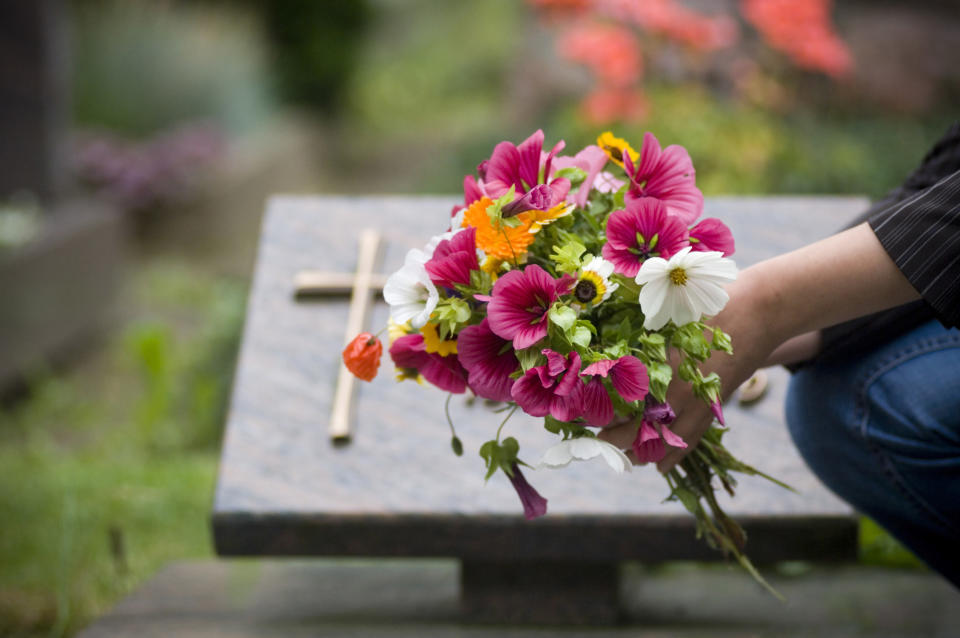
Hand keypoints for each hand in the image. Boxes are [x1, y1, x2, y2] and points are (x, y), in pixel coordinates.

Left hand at [599, 222, 919, 472]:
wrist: (757, 309)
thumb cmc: (704, 305)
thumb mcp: (664, 314)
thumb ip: (638, 333)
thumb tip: (603, 341)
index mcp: (655, 362)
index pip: (616, 397)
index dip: (596, 408)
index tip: (580, 413)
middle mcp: (673, 387)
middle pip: (633, 425)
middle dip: (612, 436)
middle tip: (596, 439)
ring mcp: (695, 401)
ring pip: (660, 440)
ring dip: (639, 449)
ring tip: (621, 453)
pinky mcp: (714, 408)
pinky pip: (689, 440)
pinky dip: (672, 455)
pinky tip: (657, 466)